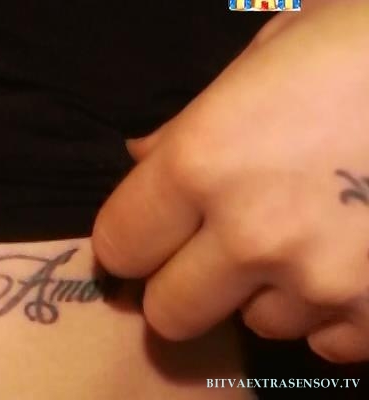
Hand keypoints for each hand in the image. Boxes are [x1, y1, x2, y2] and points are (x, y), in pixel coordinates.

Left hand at [93, 0, 368, 362]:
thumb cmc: (364, 43)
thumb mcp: (264, 58)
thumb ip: (188, 125)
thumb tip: (143, 159)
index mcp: (204, 162)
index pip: (118, 246)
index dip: (128, 242)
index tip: (147, 235)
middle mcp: (254, 234)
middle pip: (169, 310)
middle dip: (180, 284)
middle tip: (212, 252)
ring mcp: (326, 281)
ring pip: (254, 324)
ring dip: (264, 292)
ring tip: (305, 236)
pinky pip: (328, 343)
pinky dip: (329, 313)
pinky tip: (349, 262)